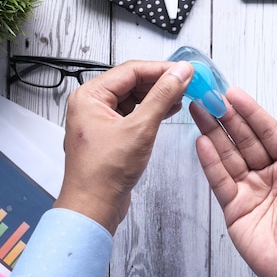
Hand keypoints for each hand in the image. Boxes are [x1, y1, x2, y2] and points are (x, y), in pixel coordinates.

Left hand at [53, 60, 193, 234]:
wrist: (92, 207)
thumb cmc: (104, 174)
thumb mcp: (140, 129)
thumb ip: (162, 96)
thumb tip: (179, 74)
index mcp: (90, 97)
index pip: (130, 71)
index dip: (160, 69)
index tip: (184, 71)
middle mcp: (91, 105)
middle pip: (131, 82)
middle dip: (160, 82)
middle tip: (186, 82)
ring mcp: (99, 121)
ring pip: (132, 99)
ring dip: (156, 97)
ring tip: (181, 95)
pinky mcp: (108, 135)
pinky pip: (131, 115)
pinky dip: (150, 112)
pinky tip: (167, 111)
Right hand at [190, 87, 276, 276]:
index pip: (269, 131)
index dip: (251, 113)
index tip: (234, 94)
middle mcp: (269, 172)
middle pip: (244, 139)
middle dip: (227, 118)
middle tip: (209, 98)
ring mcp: (249, 188)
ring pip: (228, 155)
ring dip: (213, 133)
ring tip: (198, 112)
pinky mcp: (233, 205)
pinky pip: (220, 179)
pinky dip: (209, 162)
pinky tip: (201, 143)